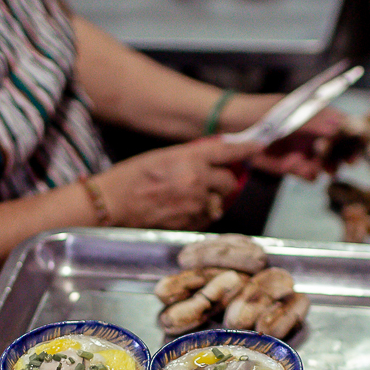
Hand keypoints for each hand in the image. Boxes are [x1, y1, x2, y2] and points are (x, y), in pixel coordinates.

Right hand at [98, 137, 257, 229]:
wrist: (111, 204)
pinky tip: (181, 209)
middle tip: (207, 181)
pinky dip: (201, 213)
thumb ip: (190, 158)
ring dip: (210, 199)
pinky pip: (207, 217)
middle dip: (222, 181)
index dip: (245, 149)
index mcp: (190, 158)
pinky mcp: (190, 223)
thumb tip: (209, 161)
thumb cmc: (130, 177)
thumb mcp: (162, 157)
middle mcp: (197, 180)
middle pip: (228, 181)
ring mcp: (195, 204)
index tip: (257, 147)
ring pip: (219, 201)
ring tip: (186, 197)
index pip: (227, 151)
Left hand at [214, 95, 342, 181]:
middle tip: (336, 164)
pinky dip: (307, 173)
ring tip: (313, 168)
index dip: (354, 136)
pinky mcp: (292, 165)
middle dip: (341, 157)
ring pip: (326, 162)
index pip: (344, 124)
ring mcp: (304, 149)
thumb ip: (313, 120)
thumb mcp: (286, 114)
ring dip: (324, 167)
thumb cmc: (258, 112)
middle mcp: (314, 132)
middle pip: (340, 147)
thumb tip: (340, 124)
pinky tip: (297, 169)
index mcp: (316, 114)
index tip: (357, 146)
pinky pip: (308, 173)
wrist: (230, 127)